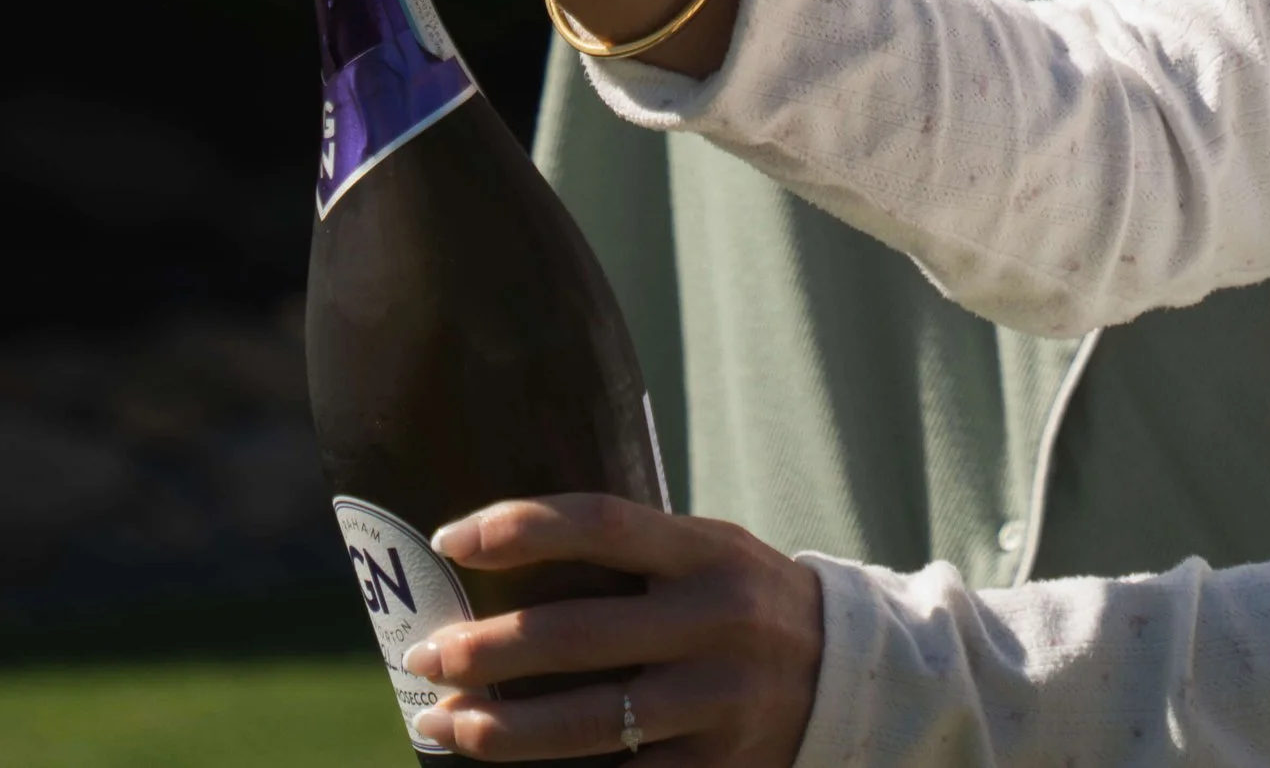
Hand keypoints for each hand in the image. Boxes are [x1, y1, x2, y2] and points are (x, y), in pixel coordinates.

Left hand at [399, 493, 822, 761]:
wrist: (843, 675)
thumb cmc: (747, 597)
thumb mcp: (711, 550)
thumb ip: (637, 553)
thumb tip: (514, 552)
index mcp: (707, 551)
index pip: (602, 525)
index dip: (523, 527)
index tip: (453, 537)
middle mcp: (713, 621)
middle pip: (577, 635)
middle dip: (487, 649)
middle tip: (426, 653)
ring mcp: (714, 701)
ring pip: (587, 723)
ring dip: (502, 729)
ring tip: (443, 722)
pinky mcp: (713, 767)